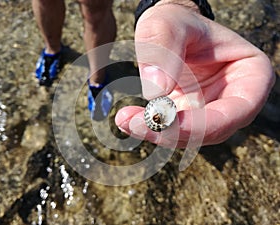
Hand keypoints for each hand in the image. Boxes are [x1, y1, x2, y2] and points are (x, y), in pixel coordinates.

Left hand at [115, 3, 274, 147]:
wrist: (168, 32)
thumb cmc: (177, 22)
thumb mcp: (169, 21)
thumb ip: (164, 46)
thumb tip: (156, 90)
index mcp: (251, 75)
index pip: (237, 109)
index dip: (204, 123)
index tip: (163, 119)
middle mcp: (235, 99)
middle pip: (212, 130)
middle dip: (172, 133)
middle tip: (133, 123)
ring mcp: (212, 111)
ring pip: (190, 137)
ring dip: (156, 133)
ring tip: (124, 119)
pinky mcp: (190, 117)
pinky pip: (173, 131)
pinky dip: (150, 129)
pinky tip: (126, 120)